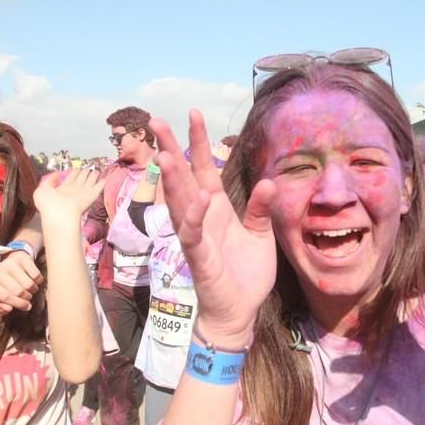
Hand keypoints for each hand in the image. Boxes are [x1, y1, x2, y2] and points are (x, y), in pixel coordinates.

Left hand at [0, 253, 43, 315]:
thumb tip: (7, 309)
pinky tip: (34, 281)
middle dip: (27, 298)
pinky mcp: (21, 257)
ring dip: (33, 290)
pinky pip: (36, 275)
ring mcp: (9, 262)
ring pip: (28, 284)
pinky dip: (38, 281)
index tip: (26, 307)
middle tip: (28, 298)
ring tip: (31, 290)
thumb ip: (1, 307)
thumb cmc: (4, 285)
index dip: (18, 304)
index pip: (5, 296)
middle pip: (18, 291)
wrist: (11, 264)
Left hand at [34, 169, 105, 223]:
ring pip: (90, 181)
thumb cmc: (48, 204)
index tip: (76, 168)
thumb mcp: (41, 190)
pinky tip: (105, 178)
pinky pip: (98, 187)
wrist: (59, 214)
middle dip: (84, 173)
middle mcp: (74, 191)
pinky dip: (102, 183)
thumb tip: (57, 174)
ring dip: (93, 176)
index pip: (70, 179)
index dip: (73, 173)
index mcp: (62, 190)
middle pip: (81, 179)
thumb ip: (49, 181)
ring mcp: (83, 194)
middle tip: (88, 168)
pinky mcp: (91, 196)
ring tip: (96, 170)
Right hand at [151, 110, 275, 346]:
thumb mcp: (261, 235)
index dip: (199, 141)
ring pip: (179, 202)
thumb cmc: (246, 274)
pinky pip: (192, 234)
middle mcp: (201, 217)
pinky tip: (199, 198)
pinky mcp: (199, 258)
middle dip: (169, 148)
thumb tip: (268, 181)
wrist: (241, 312)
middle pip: (182, 177)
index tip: (193, 113)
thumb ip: (261, 208)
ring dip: (172, 179)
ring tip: (165, 154)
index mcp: (216, 208)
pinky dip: (194, 216)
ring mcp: (196, 236)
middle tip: (156, 120)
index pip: (204, 168)